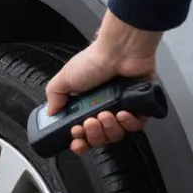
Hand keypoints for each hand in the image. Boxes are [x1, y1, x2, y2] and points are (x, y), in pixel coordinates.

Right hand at [45, 11, 161, 154]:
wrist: (120, 50)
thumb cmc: (95, 60)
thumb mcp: (65, 78)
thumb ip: (54, 96)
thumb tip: (51, 112)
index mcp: (87, 104)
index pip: (83, 133)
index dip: (80, 141)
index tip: (77, 139)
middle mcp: (104, 108)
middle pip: (100, 138)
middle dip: (94, 135)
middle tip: (89, 122)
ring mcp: (123, 107)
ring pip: (117, 134)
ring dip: (109, 129)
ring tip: (105, 115)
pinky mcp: (140, 105)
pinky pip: (136, 126)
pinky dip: (129, 124)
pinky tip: (122, 113)